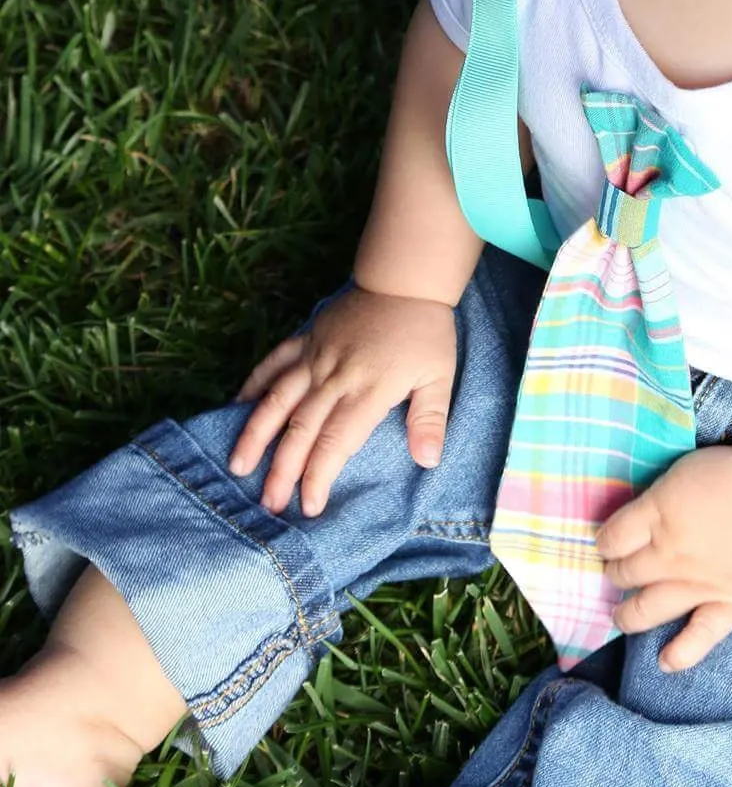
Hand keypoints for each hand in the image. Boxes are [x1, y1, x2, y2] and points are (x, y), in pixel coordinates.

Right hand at [226, 285, 458, 517]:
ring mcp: (315, 356)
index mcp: (367, 390)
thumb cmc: (425, 333)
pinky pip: (273, 362)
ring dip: (255, 434)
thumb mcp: (440, 375)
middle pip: (301, 429)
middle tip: (267, 503)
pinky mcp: (306, 339)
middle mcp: (334, 376)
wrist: (404, 280)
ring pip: (277, 399)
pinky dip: (253, 384)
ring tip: (237, 465)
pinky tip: (236, 407)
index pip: (335, 442)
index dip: (318, 476)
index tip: (308, 506)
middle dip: (282, 469)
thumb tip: (427, 460)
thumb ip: (430, 418)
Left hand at [595, 443, 731, 672]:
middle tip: (617, 574)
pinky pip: (695, 639)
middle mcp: (666, 557)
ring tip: (622, 616)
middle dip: (615, 574)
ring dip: (628, 615)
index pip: (612, 537)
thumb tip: (646, 512)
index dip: (605, 542)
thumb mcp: (686, 470)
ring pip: (645, 610)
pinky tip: (665, 661)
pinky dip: (678, 654)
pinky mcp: (726, 609)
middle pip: (624, 573)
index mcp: (656, 516)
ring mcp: (694, 588)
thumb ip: (661, 497)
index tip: (608, 543)